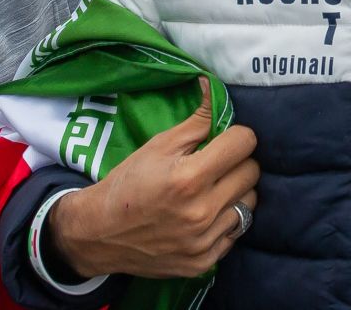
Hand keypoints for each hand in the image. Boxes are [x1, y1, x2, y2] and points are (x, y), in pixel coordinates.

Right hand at [48, 79, 258, 279]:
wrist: (98, 234)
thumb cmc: (129, 183)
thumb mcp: (158, 145)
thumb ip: (197, 120)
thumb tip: (215, 89)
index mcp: (189, 177)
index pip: (244, 144)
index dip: (237, 136)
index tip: (226, 139)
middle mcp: (201, 211)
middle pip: (252, 173)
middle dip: (238, 162)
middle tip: (218, 163)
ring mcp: (203, 241)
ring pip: (249, 203)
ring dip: (236, 192)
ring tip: (213, 189)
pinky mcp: (203, 262)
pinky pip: (236, 233)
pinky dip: (226, 220)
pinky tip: (207, 214)